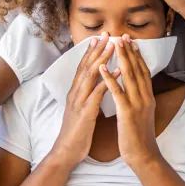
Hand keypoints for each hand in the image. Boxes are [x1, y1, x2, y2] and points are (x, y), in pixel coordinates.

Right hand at [51, 34, 117, 166]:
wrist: (66, 152)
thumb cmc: (76, 133)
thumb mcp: (81, 110)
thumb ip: (86, 97)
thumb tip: (94, 87)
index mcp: (75, 92)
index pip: (83, 67)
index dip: (90, 51)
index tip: (99, 37)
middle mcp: (75, 93)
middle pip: (86, 66)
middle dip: (96, 48)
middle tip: (106, 33)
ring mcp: (79, 102)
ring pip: (90, 75)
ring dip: (102, 59)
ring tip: (113, 45)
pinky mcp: (85, 113)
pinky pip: (98, 94)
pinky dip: (108, 81)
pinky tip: (119, 72)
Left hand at [99, 36, 159, 169]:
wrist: (143, 155)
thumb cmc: (140, 137)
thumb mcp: (142, 114)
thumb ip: (140, 100)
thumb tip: (137, 90)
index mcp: (147, 97)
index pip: (143, 71)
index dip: (137, 55)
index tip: (131, 41)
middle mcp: (145, 97)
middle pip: (137, 69)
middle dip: (130, 51)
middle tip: (122, 35)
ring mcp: (137, 103)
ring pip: (129, 76)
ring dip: (121, 57)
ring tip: (114, 43)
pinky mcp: (127, 112)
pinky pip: (117, 91)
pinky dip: (110, 78)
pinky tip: (103, 67)